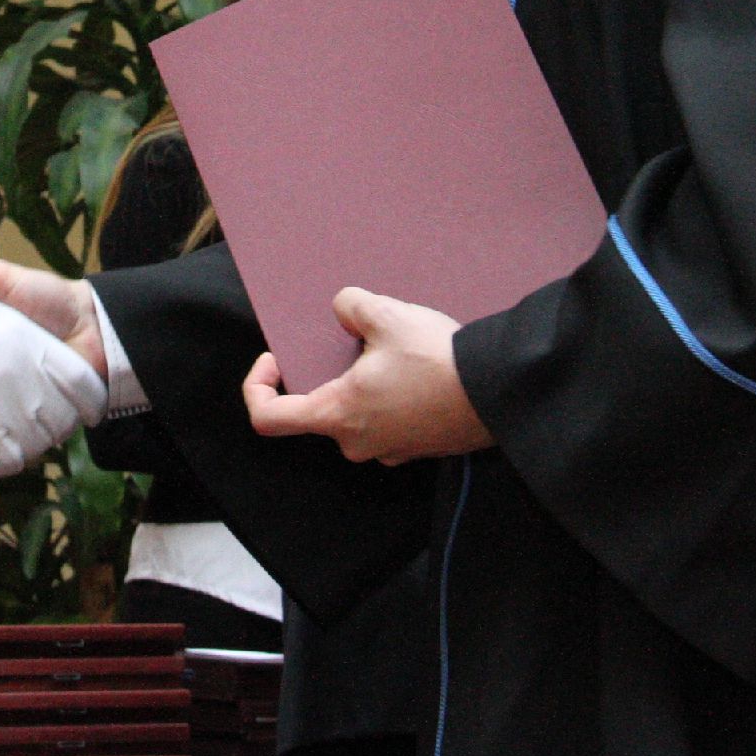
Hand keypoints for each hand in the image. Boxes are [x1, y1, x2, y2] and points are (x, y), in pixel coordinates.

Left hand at [240, 288, 493, 465]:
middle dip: (327, 371)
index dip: (258, 386)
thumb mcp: (386, 315)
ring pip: (356, 412)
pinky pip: (387, 419)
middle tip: (351, 338)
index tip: (274, 359)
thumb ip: (351, 306)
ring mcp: (388, 449)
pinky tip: (414, 366)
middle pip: (318, 408)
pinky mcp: (416, 447)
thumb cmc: (437, 361)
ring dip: (362, 381)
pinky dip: (389, 394)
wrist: (497, 394)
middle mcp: (356, 442)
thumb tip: (343, 310)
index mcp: (336, 414)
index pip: (268, 418)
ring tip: (390, 347)